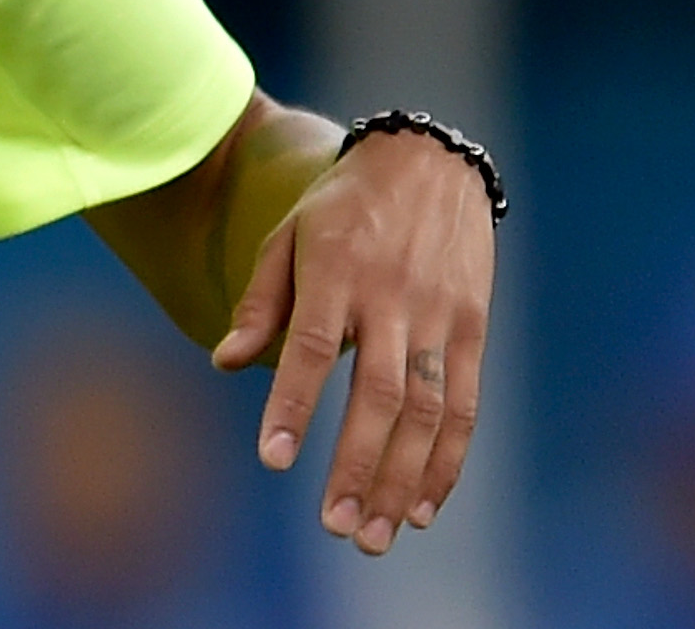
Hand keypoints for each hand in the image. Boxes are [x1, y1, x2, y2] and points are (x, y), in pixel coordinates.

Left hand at [213, 128, 494, 555]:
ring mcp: (437, 312)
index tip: (274, 459)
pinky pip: (465, 403)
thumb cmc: (343, 204)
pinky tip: (426, 507)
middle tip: (336, 526)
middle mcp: (391, 295)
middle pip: (379, 392)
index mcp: (336, 269)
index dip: (294, 403)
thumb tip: (222, 364)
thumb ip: (260, 301)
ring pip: (426, 408)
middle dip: (357, 466)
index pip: (314, 345)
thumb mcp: (289, 233)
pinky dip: (448, 459)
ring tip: (377, 535)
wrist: (429, 158)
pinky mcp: (472, 325)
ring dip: (403, 478)